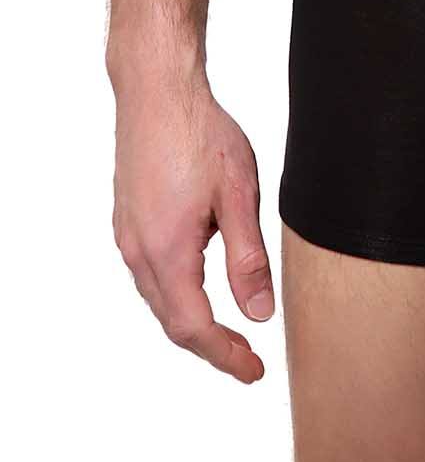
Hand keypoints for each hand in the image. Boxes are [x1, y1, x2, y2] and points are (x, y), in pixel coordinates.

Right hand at [112, 73, 273, 382]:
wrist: (156, 90)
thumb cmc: (199, 132)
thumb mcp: (239, 194)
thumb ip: (248, 258)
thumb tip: (259, 313)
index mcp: (168, 250)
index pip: (194, 327)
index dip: (225, 356)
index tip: (254, 371)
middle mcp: (139, 250)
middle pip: (173, 320)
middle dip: (211, 345)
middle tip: (248, 358)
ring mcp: (128, 234)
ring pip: (159, 297)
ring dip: (192, 319)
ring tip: (229, 328)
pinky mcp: (128, 218)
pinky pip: (150, 272)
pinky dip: (177, 291)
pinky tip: (201, 281)